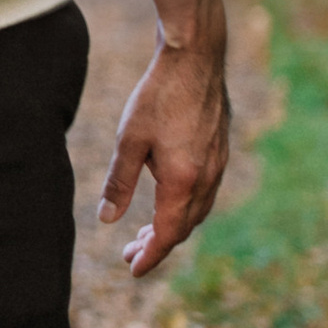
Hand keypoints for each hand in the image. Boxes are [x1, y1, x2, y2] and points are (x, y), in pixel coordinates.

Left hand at [102, 0, 231, 274]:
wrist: (195, 56)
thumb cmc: (159, 95)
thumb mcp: (129, 141)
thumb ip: (119, 183)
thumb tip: (107, 220)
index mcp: (184, 181)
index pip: (168, 234)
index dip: (151, 256)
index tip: (133, 270)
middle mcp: (208, 177)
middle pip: (184, 226)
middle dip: (158, 244)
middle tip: (129, 253)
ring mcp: (219, 163)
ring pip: (197, 209)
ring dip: (173, 225)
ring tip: (145, 231)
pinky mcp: (220, 148)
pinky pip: (205, 190)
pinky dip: (185, 205)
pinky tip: (167, 197)